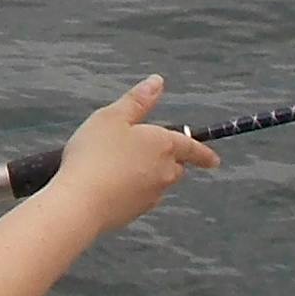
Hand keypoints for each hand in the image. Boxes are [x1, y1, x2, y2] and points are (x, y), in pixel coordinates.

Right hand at [51, 77, 217, 235]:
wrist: (80, 203)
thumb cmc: (95, 155)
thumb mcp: (112, 117)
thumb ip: (137, 100)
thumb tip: (157, 82)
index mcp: (163, 145)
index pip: (192, 148)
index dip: (204, 153)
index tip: (215, 161)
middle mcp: (164, 172)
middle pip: (175, 167)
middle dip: (169, 161)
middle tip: (147, 153)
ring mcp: (151, 196)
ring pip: (158, 183)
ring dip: (147, 175)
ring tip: (118, 167)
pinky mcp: (135, 213)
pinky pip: (140, 198)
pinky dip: (132, 191)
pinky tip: (110, 185)